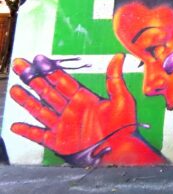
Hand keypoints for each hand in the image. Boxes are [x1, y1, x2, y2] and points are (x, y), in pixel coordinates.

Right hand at [10, 53, 164, 164]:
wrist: (122, 149)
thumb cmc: (124, 125)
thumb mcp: (121, 98)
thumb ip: (115, 78)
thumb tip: (119, 56)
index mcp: (83, 97)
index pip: (63, 80)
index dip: (51, 70)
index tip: (39, 59)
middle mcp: (70, 109)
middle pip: (48, 91)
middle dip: (33, 78)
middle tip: (20, 65)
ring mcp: (64, 125)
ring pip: (41, 110)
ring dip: (27, 100)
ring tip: (15, 89)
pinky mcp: (59, 141)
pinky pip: (39, 135)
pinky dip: (27, 131)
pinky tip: (16, 125)